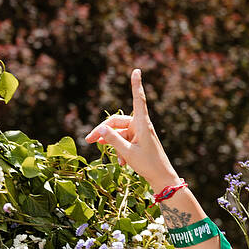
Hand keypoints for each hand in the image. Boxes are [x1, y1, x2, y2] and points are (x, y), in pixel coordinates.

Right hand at [83, 69, 181, 190]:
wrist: (161, 177)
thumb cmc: (147, 164)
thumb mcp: (127, 152)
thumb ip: (112, 140)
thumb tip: (99, 129)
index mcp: (142, 124)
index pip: (138, 100)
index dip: (136, 85)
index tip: (137, 71)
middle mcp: (141, 125)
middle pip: (117, 122)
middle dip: (102, 131)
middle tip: (88, 141)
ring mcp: (139, 133)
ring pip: (119, 133)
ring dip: (111, 143)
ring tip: (103, 152)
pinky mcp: (139, 141)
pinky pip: (124, 141)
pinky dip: (119, 149)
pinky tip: (120, 162)